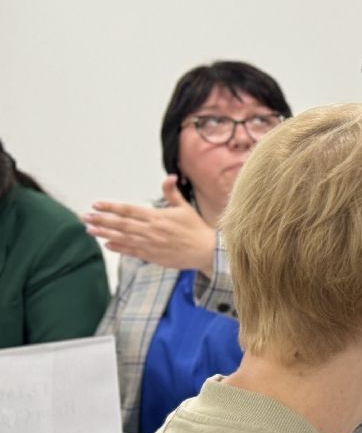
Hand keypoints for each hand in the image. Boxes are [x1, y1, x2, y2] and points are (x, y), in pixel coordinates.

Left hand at [83, 176, 216, 273]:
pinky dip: (118, 247)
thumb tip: (169, 176)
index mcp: (157, 216)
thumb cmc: (196, 229)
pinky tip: (107, 244)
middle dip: (101, 220)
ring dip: (104, 233)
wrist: (207, 252)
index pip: (129, 210)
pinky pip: (131, 251)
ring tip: (90, 230)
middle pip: (121, 224)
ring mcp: (150, 244)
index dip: (111, 207)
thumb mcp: (184, 208)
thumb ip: (172, 193)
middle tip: (84, 217)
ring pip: (122, 238)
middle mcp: (151, 230)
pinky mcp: (153, 256)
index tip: (96, 205)